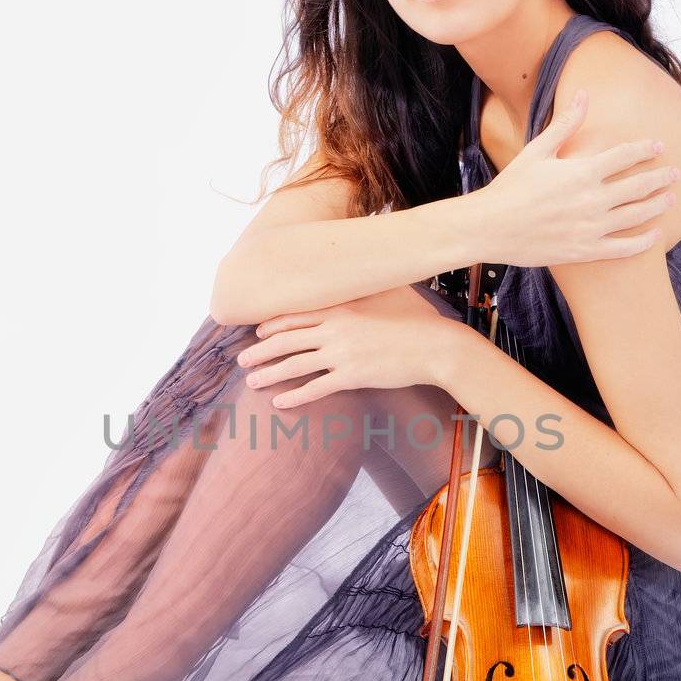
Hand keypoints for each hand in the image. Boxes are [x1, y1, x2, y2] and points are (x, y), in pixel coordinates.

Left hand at [234, 285, 456, 406]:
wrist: (437, 345)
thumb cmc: (417, 317)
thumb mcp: (388, 292)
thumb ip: (365, 288)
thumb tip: (358, 276)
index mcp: (341, 306)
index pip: (296, 315)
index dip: (272, 325)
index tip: (257, 332)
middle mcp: (335, 328)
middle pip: (287, 339)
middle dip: (260, 350)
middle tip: (243, 360)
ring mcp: (342, 353)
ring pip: (294, 364)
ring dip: (269, 374)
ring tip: (252, 382)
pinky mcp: (352, 376)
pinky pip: (316, 388)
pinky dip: (295, 397)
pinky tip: (280, 403)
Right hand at [474, 89, 679, 266]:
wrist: (489, 227)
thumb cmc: (510, 187)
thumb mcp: (537, 150)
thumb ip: (565, 124)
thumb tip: (583, 94)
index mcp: (582, 171)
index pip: (626, 155)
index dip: (646, 149)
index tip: (658, 146)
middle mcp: (592, 199)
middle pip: (639, 185)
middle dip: (661, 176)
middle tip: (676, 172)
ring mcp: (591, 227)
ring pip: (637, 215)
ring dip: (658, 205)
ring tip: (671, 198)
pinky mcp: (585, 250)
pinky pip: (623, 248)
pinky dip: (644, 242)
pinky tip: (655, 235)